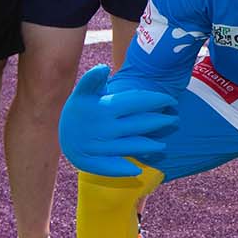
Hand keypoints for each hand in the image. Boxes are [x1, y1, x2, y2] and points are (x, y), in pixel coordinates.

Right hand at [57, 66, 179, 177]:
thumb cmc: (80, 108)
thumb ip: (92, 79)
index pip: (137, 102)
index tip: (172, 100)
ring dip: (149, 146)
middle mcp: (104, 128)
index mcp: (104, 107)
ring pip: (131, 146)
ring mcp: (99, 146)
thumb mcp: (83, 92)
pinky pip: (111, 166)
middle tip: (175, 120)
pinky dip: (123, 169)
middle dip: (159, 122)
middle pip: (139, 124)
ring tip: (163, 146)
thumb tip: (103, 67)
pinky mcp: (92, 161)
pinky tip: (137, 170)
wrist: (62, 133)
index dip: (157, 99)